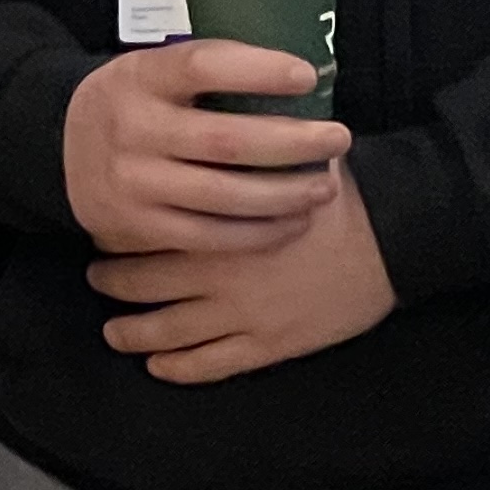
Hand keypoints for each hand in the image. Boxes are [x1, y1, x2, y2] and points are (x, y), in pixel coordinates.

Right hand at [63, 40, 349, 254]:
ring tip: (323, 187)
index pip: (201, 66)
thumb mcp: (153, 69)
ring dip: (287, 194)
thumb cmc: (135, 103)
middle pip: (227, 141)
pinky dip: (260, 233)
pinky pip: (210, 236)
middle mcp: (131, 129)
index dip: (257, 70)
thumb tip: (301, 77)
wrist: (58, 146)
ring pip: (226, 196)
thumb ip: (209, 70)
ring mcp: (131, 182)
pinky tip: (291, 222)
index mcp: (140, 77)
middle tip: (337, 139)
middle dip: (295, 143)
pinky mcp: (136, 225)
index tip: (305, 76)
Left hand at [87, 159, 396, 382]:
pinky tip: (157, 365)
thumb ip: (233, 160)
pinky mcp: (269, 345)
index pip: (142, 233)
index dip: (114, 237)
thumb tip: (203, 122)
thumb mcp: (275, 165)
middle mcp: (216, 274)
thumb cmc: (337, 195)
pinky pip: (208, 365)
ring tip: (114, 330)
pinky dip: (175, 367)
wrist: (393, 239)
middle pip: (139, 285)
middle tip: (97, 278)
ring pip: (165, 333)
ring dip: (131, 333)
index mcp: (211, 224)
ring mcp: (241, 315)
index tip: (101, 235)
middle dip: (111, 282)